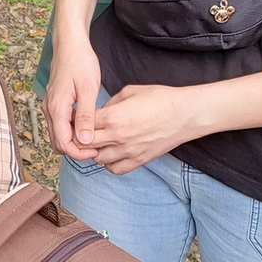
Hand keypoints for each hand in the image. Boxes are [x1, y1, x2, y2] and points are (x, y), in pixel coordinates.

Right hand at [45, 34, 104, 161]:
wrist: (70, 43)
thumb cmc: (80, 61)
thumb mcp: (88, 89)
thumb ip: (85, 116)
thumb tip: (85, 141)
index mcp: (57, 108)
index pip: (63, 143)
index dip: (79, 153)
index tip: (96, 150)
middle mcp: (49, 109)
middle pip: (58, 143)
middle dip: (76, 150)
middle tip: (96, 147)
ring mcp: (50, 106)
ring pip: (58, 135)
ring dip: (73, 141)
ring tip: (94, 137)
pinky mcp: (55, 102)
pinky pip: (60, 124)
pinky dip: (71, 131)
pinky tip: (87, 125)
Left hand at [87, 82, 213, 175]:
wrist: (185, 114)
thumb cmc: (160, 98)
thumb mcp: (129, 91)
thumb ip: (110, 103)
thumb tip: (100, 112)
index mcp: (113, 117)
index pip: (82, 125)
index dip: (77, 121)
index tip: (77, 118)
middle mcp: (117, 137)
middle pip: (84, 144)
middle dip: (80, 137)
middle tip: (83, 131)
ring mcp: (128, 151)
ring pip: (97, 159)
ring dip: (94, 150)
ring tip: (99, 141)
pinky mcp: (139, 160)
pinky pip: (115, 169)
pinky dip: (109, 163)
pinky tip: (113, 153)